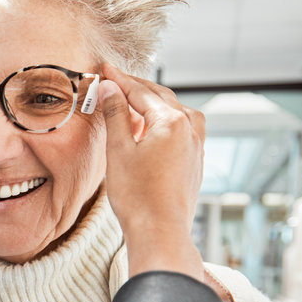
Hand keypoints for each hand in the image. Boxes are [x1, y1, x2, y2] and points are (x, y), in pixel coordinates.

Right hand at [97, 64, 205, 278]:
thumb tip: (109, 88)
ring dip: (151, 104)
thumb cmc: (137, 196)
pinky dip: (162, 122)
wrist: (161, 232)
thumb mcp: (118, 150)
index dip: (119, 79)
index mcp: (171, 121)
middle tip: (113, 82)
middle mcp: (190, 128)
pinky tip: (148, 130)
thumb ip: (115, 114)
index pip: (140, 91)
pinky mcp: (195, 161)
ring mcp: (196, 145)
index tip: (104, 69)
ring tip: (130, 103)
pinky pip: (180, 130)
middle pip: (159, 97)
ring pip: (173, 112)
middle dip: (135, 88)